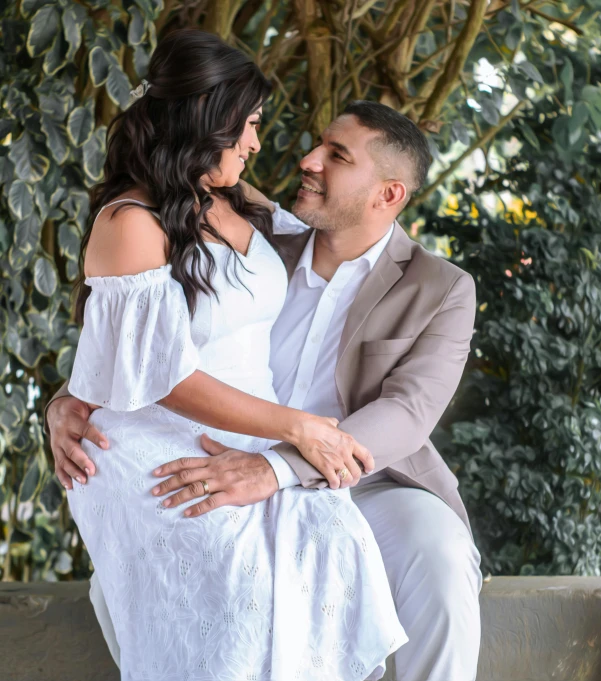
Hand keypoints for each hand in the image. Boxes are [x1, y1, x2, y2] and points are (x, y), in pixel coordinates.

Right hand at [47, 396, 108, 489]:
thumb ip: (98, 404)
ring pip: (63, 460)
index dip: (95, 437)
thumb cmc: (78, 407)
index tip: (106, 445)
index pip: (84, 429)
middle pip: (72, 449)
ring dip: (73, 472)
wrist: (56, 410)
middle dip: (82, 461)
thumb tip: (117, 403)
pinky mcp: (56, 453)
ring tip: (84, 481)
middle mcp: (62, 433)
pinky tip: (70, 487)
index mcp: (72, 420)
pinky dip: (63, 477)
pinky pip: (58, 466)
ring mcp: (57, 445)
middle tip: (92, 471)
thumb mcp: (86, 402)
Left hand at [151, 433, 278, 516]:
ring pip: (196, 488)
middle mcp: (214, 470)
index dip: (169, 467)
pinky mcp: (231, 494)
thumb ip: (213, 447)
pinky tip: (187, 514)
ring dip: (179, 497)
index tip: (155, 473)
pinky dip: (198, 508)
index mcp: (213, 460)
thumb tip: (202, 438)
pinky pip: (211, 502)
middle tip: (154, 492)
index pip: (186, 462)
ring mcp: (222, 482)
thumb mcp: (229, 452)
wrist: (270, 470)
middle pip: (187, 475)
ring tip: (166, 504)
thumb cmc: (249, 462)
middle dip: (169, 484)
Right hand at [290, 415, 373, 489]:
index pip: (366, 456)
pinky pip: (334, 482)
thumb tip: (335, 425)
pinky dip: (334, 485)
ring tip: (342, 484)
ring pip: (347, 479)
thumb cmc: (316, 424)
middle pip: (357, 472)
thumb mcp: (331, 422)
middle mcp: (345, 453)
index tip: (368, 469)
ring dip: (345, 484)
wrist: (304, 430)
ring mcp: (336, 461)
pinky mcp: (325, 467)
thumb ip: (336, 426)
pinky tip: (332, 485)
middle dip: (355, 479)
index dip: (370, 465)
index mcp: (349, 441)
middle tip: (351, 480)